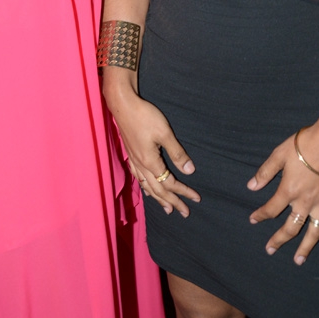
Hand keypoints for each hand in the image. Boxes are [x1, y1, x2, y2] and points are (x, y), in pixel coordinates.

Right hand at [104, 77, 199, 215]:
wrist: (122, 104)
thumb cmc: (144, 116)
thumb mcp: (165, 133)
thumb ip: (177, 153)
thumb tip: (190, 171)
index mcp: (150, 162)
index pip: (170, 183)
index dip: (184, 192)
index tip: (196, 199)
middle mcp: (141, 165)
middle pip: (158, 190)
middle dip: (172, 201)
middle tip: (185, 213)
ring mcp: (134, 160)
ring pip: (147, 186)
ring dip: (158, 199)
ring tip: (167, 209)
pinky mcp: (130, 154)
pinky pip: (138, 177)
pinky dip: (145, 187)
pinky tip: (146, 188)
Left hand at [247, 123, 318, 262]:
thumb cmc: (305, 144)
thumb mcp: (279, 154)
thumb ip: (265, 172)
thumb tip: (251, 187)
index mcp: (289, 190)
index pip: (271, 209)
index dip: (260, 215)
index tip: (253, 220)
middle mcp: (305, 201)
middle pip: (290, 226)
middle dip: (279, 239)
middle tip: (270, 250)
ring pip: (314, 231)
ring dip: (306, 247)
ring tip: (299, 260)